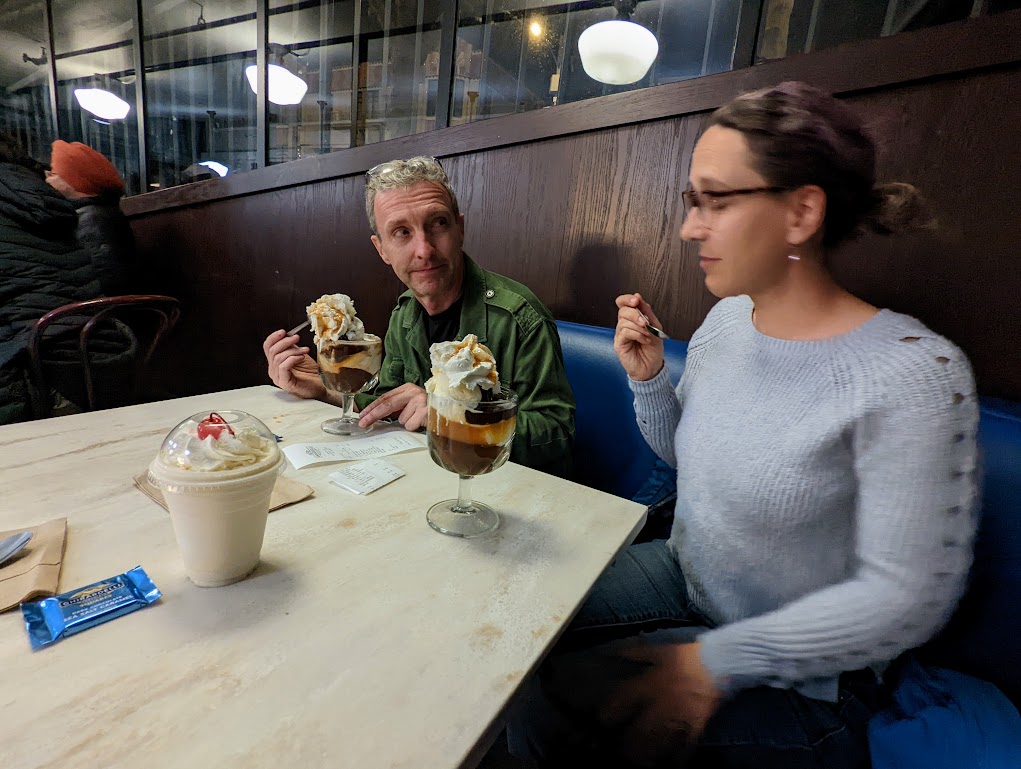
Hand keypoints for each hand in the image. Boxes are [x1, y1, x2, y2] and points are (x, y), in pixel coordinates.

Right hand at [263, 329, 326, 400]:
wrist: (321, 386)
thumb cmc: (310, 372)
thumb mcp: (299, 355)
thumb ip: (291, 347)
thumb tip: (288, 335)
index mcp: (275, 363)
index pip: (267, 347)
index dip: (274, 337)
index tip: (284, 331)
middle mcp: (273, 371)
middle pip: (272, 351)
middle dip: (285, 342)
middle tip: (296, 338)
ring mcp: (278, 378)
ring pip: (278, 358)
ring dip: (293, 351)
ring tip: (305, 350)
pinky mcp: (285, 383)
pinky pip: (283, 367)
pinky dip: (293, 359)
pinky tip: (302, 357)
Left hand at [357, 383, 427, 430]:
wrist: (449, 412)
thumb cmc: (427, 409)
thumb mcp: (410, 404)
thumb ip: (397, 406)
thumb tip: (376, 415)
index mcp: (407, 388)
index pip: (385, 397)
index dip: (372, 407)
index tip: (362, 415)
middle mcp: (413, 391)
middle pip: (387, 405)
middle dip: (373, 415)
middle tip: (363, 423)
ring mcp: (420, 401)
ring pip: (402, 419)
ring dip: (407, 423)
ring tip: (418, 420)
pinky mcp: (425, 411)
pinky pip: (410, 425)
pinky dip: (414, 427)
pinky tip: (423, 422)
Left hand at [600, 641, 721, 766]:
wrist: (718, 662)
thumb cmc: (687, 656)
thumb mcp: (659, 650)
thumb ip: (636, 653)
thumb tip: (614, 652)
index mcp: (649, 683)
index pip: (623, 701)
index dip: (610, 713)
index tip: (603, 721)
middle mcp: (660, 704)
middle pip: (639, 730)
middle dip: (629, 744)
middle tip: (622, 752)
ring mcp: (678, 717)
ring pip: (659, 742)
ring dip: (648, 754)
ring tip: (641, 762)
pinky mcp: (696, 726)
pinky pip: (686, 747)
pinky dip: (679, 758)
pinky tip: (673, 766)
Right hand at [614, 294, 664, 381]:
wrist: (652, 367)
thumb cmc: (653, 350)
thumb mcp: (655, 327)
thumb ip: (647, 312)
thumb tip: (638, 297)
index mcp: (632, 319)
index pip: (623, 303)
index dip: (627, 299)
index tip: (636, 300)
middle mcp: (624, 325)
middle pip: (623, 310)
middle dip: (636, 314)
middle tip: (645, 322)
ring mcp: (620, 334)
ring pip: (623, 321)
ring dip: (638, 326)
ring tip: (647, 335)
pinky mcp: (619, 344)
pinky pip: (624, 332)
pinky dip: (637, 334)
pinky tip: (644, 340)